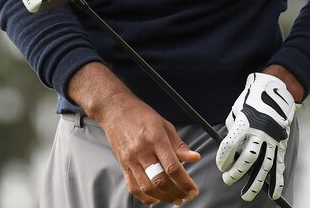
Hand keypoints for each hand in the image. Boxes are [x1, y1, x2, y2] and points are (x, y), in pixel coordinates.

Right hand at [69, 63, 200, 205]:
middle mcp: (142, 151)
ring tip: (175, 198)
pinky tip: (156, 198)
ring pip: (147, 187)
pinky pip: (133, 187)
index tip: (193, 189)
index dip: (185, 182)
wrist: (115, 109)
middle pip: (160, 180)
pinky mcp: (123, 165)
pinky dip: (145, 197)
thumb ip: (179, 145)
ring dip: (164, 197)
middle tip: (187, 196)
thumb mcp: (165, 125)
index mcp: (156, 139)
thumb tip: (194, 157)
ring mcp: (131, 159)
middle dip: (177, 192)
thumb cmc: (140, 115)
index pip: (172, 167)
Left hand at [215, 72, 298, 201]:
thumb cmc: (252, 100)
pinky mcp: (281, 143)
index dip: (223, 158)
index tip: (220, 165)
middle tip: (228, 180)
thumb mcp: (237, 110)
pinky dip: (277, 180)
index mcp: (246, 123)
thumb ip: (233, 129)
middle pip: (247, 159)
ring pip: (264, 166)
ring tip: (247, 195)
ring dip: (255, 183)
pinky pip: (279, 164)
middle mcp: (260, 133)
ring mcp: (272, 139)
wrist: (275, 90)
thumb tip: (231, 147)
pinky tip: (273, 193)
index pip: (230, 146)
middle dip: (236, 173)